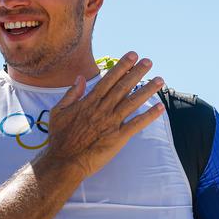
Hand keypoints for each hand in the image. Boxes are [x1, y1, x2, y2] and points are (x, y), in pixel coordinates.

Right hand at [42, 52, 163, 178]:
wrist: (64, 161)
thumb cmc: (60, 138)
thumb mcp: (59, 111)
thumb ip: (72, 94)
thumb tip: (80, 78)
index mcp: (89, 101)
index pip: (109, 79)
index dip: (122, 66)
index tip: (132, 56)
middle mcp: (103, 109)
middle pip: (123, 87)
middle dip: (137, 72)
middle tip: (149, 61)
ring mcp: (111, 122)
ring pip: (132, 102)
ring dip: (147, 90)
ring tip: (160, 80)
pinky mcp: (118, 137)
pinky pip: (136, 124)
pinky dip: (149, 116)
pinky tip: (160, 108)